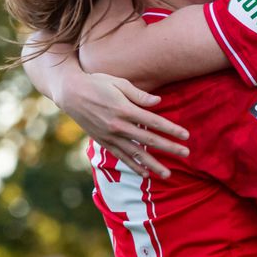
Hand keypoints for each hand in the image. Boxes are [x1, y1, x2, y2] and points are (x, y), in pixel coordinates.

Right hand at [57, 70, 188, 178]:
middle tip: (186, 154)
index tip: (185, 136)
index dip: (171, 130)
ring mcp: (110, 135)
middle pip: (149, 140)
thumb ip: (139, 95)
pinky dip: (133, 165)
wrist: (70, 93)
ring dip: (153, 164)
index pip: (154, 122)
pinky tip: (145, 173)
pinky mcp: (103, 141)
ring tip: (167, 174)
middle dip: (169, 147)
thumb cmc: (97, 83)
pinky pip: (121, 156)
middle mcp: (118, 125)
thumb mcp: (118, 83)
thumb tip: (158, 102)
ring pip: (135, 153)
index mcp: (124, 109)